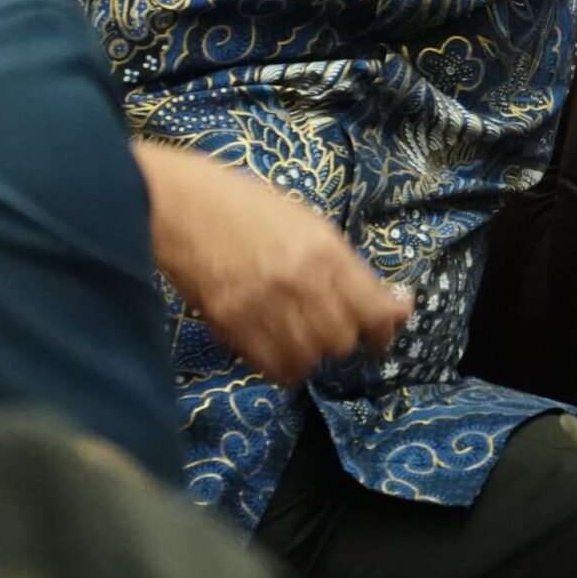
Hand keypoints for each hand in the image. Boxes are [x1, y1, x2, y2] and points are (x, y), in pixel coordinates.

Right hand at [135, 142, 412, 384]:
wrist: (184, 209)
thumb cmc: (249, 208)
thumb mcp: (310, 226)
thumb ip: (348, 268)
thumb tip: (392, 304)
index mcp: (327, 254)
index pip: (373, 311)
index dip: (383, 329)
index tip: (382, 333)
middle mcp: (302, 286)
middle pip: (342, 341)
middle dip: (343, 337)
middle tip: (330, 325)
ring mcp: (266, 310)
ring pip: (309, 360)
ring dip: (311, 352)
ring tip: (300, 334)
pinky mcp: (233, 329)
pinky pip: (273, 369)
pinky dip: (281, 365)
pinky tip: (276, 346)